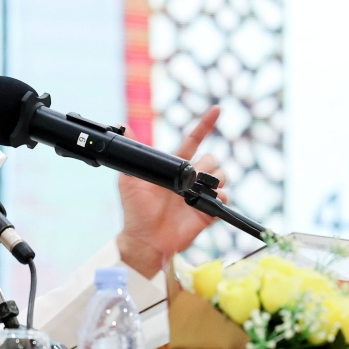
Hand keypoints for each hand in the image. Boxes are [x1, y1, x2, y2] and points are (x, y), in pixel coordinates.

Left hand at [116, 106, 226, 279]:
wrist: (146, 238)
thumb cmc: (136, 210)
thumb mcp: (129, 179)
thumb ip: (133, 154)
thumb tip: (123, 126)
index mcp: (176, 167)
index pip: (193, 141)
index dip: (205, 125)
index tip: (217, 110)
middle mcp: (191, 178)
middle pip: (211, 158)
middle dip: (205, 164)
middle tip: (189, 180)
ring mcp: (200, 194)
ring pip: (220, 175)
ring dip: (212, 180)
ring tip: (193, 192)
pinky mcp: (208, 211)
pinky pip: (225, 197)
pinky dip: (218, 198)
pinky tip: (203, 203)